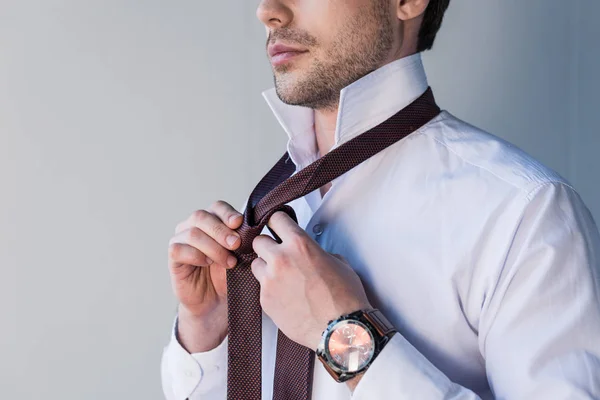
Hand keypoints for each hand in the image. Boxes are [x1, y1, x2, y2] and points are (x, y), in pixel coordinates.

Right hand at [168, 201, 242, 350]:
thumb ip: (243, 239)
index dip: (227, 213)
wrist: (217, 302)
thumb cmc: (230, 276)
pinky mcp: (173, 257)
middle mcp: (193, 226)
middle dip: (221, 230)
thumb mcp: (241, 255)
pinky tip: (207, 263)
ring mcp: (181, 239)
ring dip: (213, 247)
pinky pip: (179, 249)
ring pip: (192, 233)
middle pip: (202, 216)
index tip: (239, 223)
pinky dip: (196, 255)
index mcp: (212, 220)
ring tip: (228, 262)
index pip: (217, 207)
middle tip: (236, 244)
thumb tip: (252, 225)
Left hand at [250, 211, 371, 350]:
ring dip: (265, 268)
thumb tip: (312, 253)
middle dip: (267, 246)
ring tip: (282, 278)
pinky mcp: (266, 301)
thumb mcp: (338, 262)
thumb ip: (317, 252)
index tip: (279, 227)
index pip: (275, 219)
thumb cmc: (344, 298)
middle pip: (258, 241)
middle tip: (279, 254)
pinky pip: (261, 288)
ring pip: (255, 265)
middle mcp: (280, 259)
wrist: (340, 329)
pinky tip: (286, 297)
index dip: (278, 223)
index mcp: (299, 245)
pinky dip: (271, 290)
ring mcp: (270, 281)